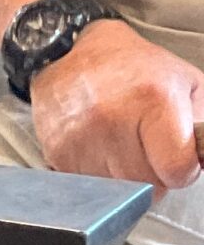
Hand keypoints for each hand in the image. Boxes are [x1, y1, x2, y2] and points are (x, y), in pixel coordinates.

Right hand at [28, 21, 203, 192]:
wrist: (71, 52)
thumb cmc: (134, 68)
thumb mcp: (186, 81)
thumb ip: (203, 124)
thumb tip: (202, 159)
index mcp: (153, 99)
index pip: (177, 171)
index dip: (182, 170)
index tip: (177, 159)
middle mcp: (112, 119)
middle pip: (148, 186)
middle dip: (153, 174)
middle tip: (147, 148)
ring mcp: (79, 138)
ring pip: (117, 192)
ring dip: (123, 177)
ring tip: (120, 145)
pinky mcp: (55, 152)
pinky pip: (88, 187)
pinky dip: (97, 175)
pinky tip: (98, 148)